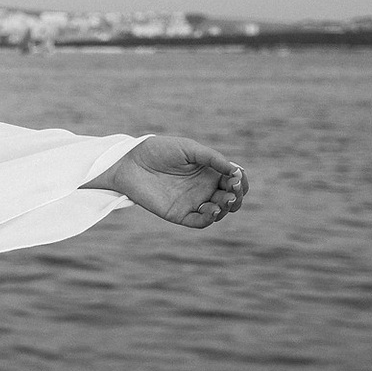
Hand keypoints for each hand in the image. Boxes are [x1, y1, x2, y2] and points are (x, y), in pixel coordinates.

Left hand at [97, 136, 248, 228]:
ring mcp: (193, 202)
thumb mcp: (189, 149)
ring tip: (224, 200)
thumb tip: (236, 170)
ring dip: (226, 208)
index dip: (241, 181)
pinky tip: (213, 210)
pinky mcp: (179, 214)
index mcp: (209, 172)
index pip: (234, 181)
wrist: (130, 162)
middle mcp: (204, 188)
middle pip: (231, 198)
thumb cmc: (159, 150)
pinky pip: (199, 222)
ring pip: (219, 212)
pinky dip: (209, 219)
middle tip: (232, 190)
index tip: (237, 176)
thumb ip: (212, 158)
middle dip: (237, 196)